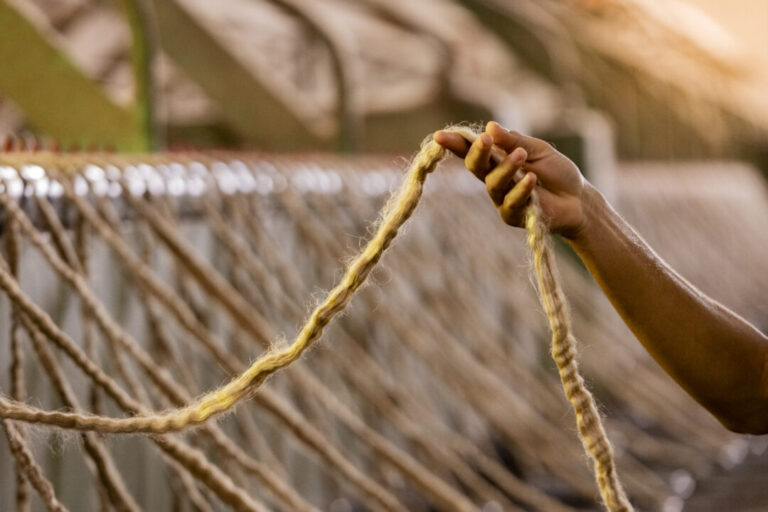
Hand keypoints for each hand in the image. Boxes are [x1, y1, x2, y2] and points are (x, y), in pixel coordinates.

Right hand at [434, 121, 590, 239]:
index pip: (472, 150)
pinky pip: (511, 202)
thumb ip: (514, 141)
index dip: (456, 143)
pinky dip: (521, 189)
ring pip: (493, 183)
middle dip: (477, 152)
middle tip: (486, 141)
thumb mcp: (538, 149)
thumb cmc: (557, 172)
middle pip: (475, 166)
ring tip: (522, 156)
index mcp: (497, 160)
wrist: (578, 199)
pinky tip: (532, 180)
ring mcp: (501, 199)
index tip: (440, 136)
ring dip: (505, 168)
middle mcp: (494, 179)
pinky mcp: (512, 216)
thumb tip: (489, 127)